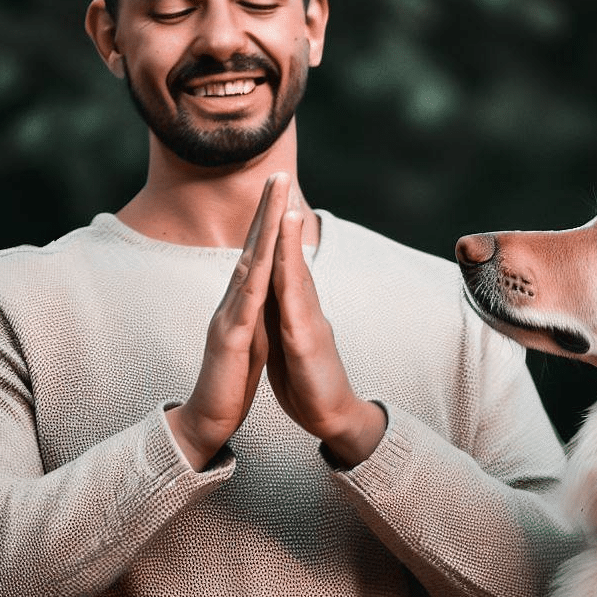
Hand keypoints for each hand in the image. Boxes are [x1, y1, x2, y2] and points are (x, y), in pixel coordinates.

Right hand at [167, 173, 290, 470]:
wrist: (209, 418)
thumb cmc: (231, 378)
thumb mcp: (249, 334)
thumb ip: (253, 308)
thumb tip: (261, 286)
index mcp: (242, 302)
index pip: (257, 253)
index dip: (270, 221)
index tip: (282, 189)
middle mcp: (231, 302)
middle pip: (250, 248)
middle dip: (265, 210)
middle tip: (277, 173)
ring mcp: (228, 318)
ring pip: (247, 266)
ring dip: (261, 231)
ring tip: (273, 200)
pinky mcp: (229, 340)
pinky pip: (244, 305)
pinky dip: (255, 278)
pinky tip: (263, 257)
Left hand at [265, 194, 386, 467]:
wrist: (332, 416)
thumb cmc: (309, 379)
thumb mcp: (288, 339)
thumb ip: (281, 312)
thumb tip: (269, 292)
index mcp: (293, 307)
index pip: (281, 260)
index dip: (271, 228)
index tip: (263, 196)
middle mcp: (304, 307)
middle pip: (291, 255)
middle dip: (282, 218)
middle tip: (278, 181)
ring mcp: (308, 322)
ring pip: (296, 274)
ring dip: (290, 241)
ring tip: (286, 208)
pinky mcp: (308, 342)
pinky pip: (297, 308)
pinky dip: (293, 283)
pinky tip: (287, 264)